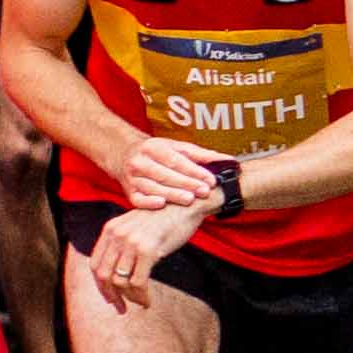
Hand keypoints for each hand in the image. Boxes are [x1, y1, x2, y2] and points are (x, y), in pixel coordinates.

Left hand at [86, 202, 196, 309]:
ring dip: (130, 298)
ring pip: (120, 281)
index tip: (110, 298)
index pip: (95, 264)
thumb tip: (114, 274)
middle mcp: (117, 235)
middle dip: (111, 296)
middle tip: (121, 309)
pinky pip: (138, 282)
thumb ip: (122, 243)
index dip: (100, 285)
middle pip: (103, 275)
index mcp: (111, 229)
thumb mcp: (136, 226)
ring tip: (141, 302)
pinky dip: (141, 296)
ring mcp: (132, 242)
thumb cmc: (166, 218)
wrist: (188, 205)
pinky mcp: (148, 250)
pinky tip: (148, 301)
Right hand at [117, 136, 231, 212]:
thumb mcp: (177, 148)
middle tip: (204, 192)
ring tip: (189, 200)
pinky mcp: (129, 192)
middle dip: (186, 183)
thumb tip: (228, 160)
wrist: (125, 155)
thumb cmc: (158, 153)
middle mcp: (140, 162)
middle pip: (165, 174)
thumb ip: (201, 155)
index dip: (194, 171)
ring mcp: (132, 177)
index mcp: (154, 148)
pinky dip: (149, 202)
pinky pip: (137, 199)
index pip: (177, 160)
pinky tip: (162, 204)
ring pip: (153, 187)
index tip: (210, 180)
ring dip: (172, 194)